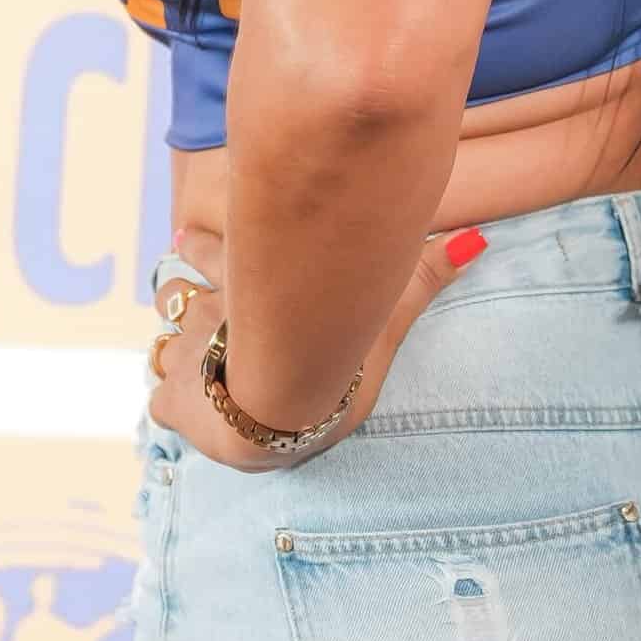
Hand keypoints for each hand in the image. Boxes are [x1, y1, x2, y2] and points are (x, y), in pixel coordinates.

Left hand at [145, 220, 488, 469]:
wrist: (283, 397)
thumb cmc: (334, 345)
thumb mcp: (383, 306)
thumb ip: (426, 274)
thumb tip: (480, 240)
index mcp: (248, 284)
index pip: (210, 248)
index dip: (200, 242)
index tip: (187, 233)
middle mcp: (210, 313)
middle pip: (177, 289)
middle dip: (179, 285)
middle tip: (176, 278)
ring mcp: (188, 357)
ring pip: (161, 336)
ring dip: (169, 336)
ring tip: (172, 340)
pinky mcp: (176, 405)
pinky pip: (160, 402)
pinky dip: (168, 401)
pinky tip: (174, 408)